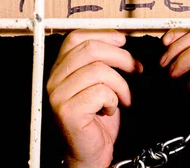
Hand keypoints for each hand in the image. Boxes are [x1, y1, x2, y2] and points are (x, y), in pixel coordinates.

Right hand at [46, 30, 142, 167]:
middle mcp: (53, 79)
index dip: (102, 34)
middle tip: (136, 68)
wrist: (89, 154)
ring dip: (121, 85)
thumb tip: (120, 40)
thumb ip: (101, 62)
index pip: (75, 38)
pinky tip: (109, 110)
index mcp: (59, 69)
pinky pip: (101, 92)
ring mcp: (58, 95)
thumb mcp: (99, 84)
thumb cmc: (96, 120)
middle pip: (90, 49)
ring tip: (123, 98)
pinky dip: (114, 101)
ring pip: (99, 70)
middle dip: (121, 56)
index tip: (122, 40)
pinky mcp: (67, 110)